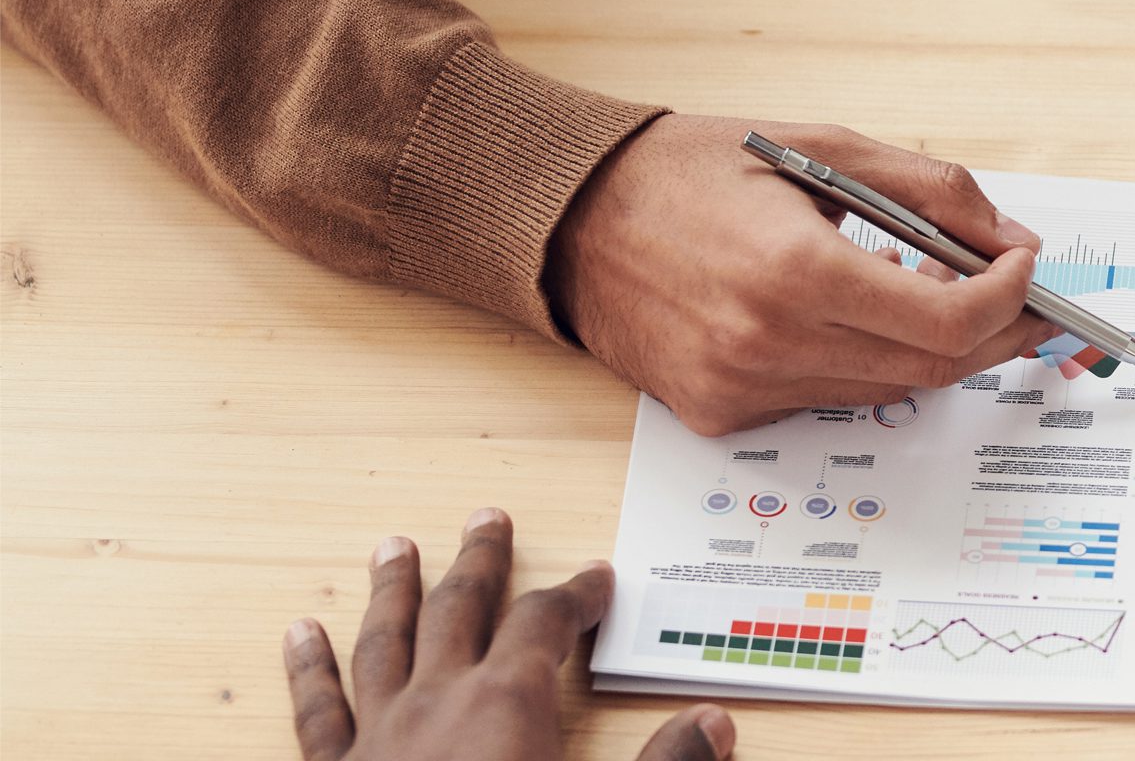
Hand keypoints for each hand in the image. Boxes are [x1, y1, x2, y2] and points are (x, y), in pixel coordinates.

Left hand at [282, 508, 736, 760]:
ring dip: (394, 592)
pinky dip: (309, 668)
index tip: (595, 578)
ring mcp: (378, 735)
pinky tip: (300, 636)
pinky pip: (318, 710)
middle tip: (486, 521)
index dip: (575, 595)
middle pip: (461, 609)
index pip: (546, 623)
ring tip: (394, 550)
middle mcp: (438, 702)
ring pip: (385, 642)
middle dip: (480, 563)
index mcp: (508, 704)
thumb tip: (711, 726)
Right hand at [550, 114, 1057, 435]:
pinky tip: (849, 318)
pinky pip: (826, 401)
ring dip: (928, 347)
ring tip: (929, 291)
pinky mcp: (721, 415)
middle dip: (992, 332)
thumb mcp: (821, 147)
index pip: (948, 322)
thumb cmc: (690, 171)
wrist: (570, 217)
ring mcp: (741, 390)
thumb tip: (1009, 240)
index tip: (1024, 268)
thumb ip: (930, 193)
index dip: (1008, 300)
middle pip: (932, 368)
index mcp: (795, 271)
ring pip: (885, 390)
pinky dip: (860, 363)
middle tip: (1015, 296)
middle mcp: (767, 344)